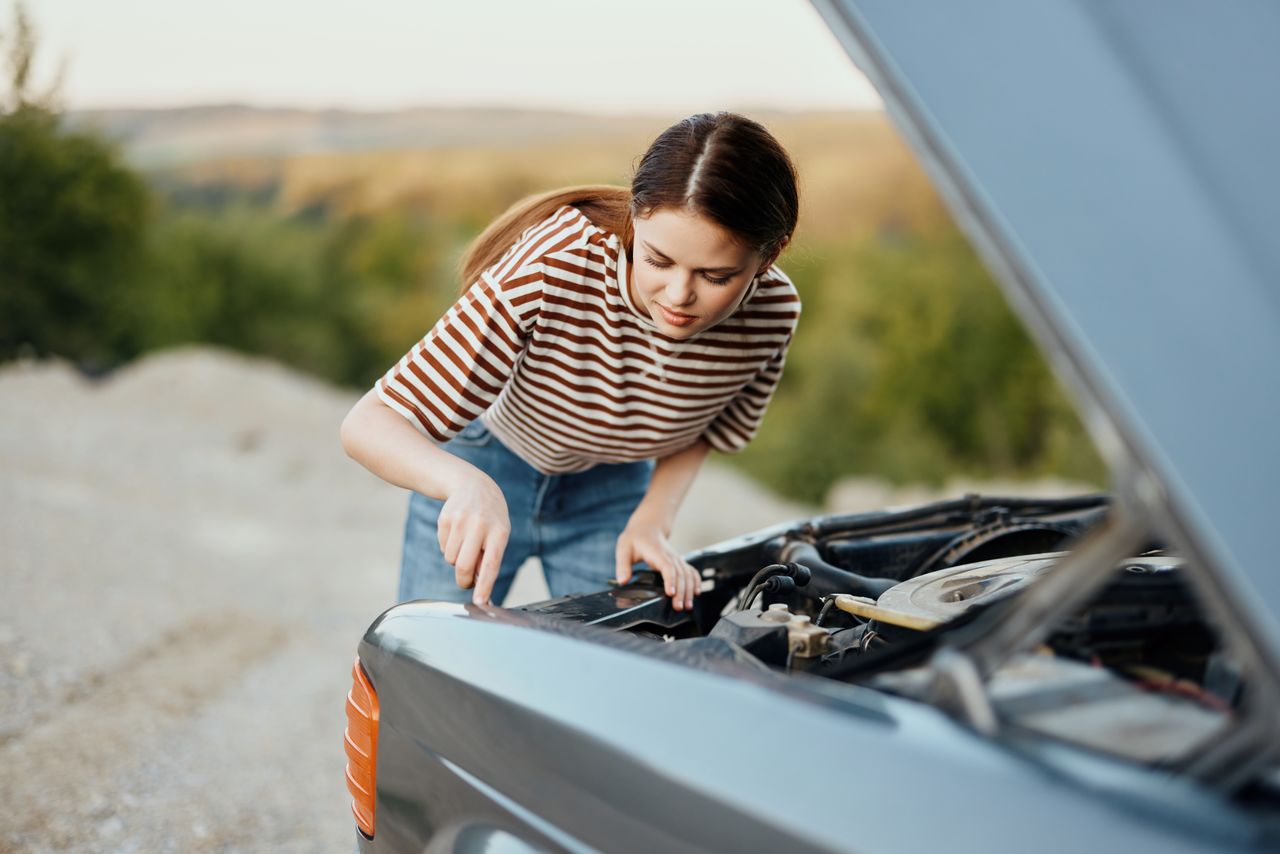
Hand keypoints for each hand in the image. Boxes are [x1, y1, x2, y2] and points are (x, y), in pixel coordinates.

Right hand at [437, 469, 510, 605]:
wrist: (472, 485)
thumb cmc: (490, 518)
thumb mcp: (499, 533)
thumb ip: (490, 557)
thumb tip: (478, 585)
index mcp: (499, 531)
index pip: (491, 564)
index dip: (484, 585)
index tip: (480, 602)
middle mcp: (480, 525)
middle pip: (464, 565)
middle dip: (464, 579)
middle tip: (466, 581)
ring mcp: (461, 520)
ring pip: (451, 558)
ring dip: (456, 559)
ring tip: (466, 543)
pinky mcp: (445, 518)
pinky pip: (443, 547)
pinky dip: (449, 546)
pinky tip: (457, 532)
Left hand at [615, 511, 699, 610]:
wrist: (648, 526)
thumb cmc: (635, 538)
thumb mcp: (623, 549)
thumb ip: (622, 565)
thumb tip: (622, 581)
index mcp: (656, 552)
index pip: (667, 566)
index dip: (670, 580)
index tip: (670, 593)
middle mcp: (670, 556)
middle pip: (680, 574)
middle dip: (681, 591)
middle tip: (678, 607)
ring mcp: (677, 558)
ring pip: (688, 574)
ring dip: (689, 590)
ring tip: (687, 606)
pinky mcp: (679, 561)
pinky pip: (691, 571)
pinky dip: (696, 581)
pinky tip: (697, 593)